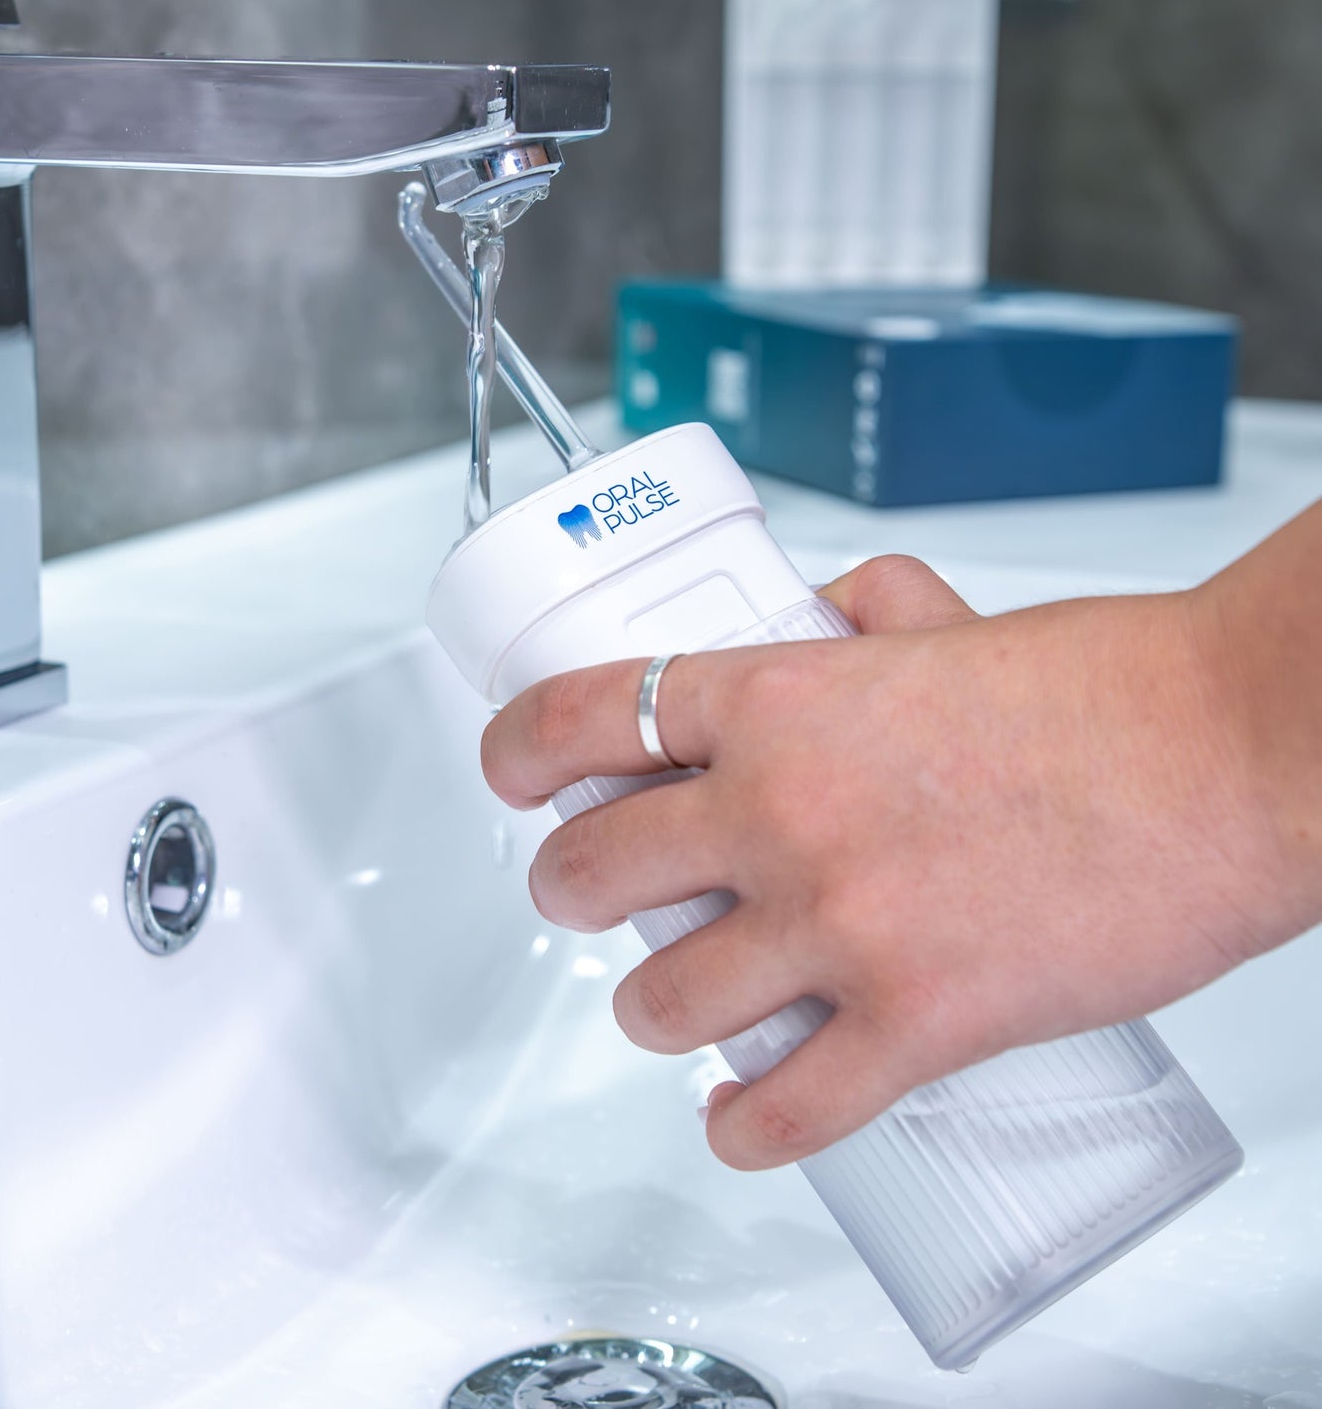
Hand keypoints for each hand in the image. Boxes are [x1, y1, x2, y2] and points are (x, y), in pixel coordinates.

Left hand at [482, 554, 1310, 1171]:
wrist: (1229, 756)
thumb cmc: (1113, 687)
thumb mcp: (955, 620)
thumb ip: (871, 612)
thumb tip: (836, 611)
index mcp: (781, 698)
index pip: (584, 718)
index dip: (516, 750)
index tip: (509, 772)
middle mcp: (782, 809)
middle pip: (591, 870)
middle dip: (570, 889)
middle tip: (588, 895)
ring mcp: (840, 924)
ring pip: (661, 1001)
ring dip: (652, 1011)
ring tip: (674, 1004)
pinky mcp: (918, 1024)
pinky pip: (784, 1109)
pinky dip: (745, 1127)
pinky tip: (739, 1118)